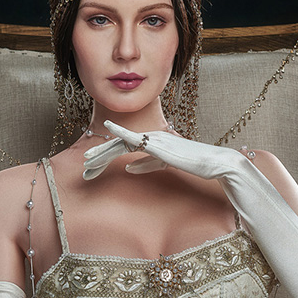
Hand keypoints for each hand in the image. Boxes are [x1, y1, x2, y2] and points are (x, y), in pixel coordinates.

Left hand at [83, 120, 249, 180]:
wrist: (212, 163)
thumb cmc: (193, 164)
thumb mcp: (165, 165)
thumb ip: (146, 164)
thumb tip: (127, 168)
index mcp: (150, 142)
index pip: (122, 148)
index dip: (104, 157)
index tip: (91, 168)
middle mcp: (149, 137)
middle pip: (117, 145)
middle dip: (99, 158)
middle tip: (84, 169)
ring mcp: (152, 138)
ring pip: (120, 144)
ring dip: (103, 154)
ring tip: (88, 164)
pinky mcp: (157, 143)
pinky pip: (134, 137)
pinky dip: (119, 131)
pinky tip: (107, 128)